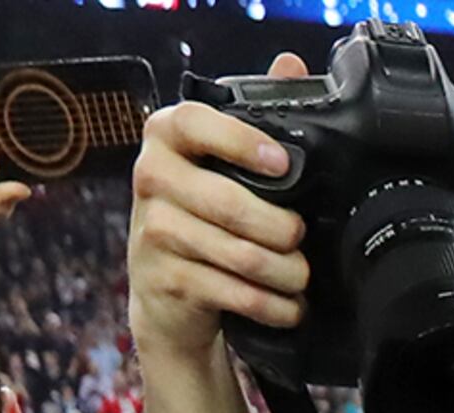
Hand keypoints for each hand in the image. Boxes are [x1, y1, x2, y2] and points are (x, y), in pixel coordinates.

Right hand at [127, 82, 310, 364]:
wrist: (169, 295)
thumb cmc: (204, 217)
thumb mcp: (222, 164)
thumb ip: (253, 116)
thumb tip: (290, 63)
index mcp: (166, 136)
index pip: (196, 122)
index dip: (241, 141)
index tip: (282, 162)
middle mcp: (151, 177)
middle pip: (228, 202)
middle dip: (282, 229)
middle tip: (302, 237)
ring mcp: (153, 231)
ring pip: (237, 253)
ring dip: (284, 273)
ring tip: (301, 278)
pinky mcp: (164, 280)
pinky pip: (231, 292)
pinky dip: (270, 304)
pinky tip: (288, 307)